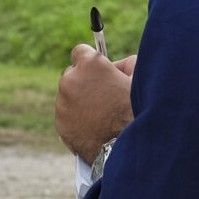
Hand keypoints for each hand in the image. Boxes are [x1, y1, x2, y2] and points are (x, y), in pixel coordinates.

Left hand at [56, 47, 134, 162]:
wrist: (126, 147)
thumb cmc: (136, 111)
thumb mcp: (138, 80)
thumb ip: (127, 65)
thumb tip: (118, 66)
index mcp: (90, 65)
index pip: (79, 52)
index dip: (90, 62)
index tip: (96, 70)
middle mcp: (71, 80)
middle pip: (71, 75)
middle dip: (83, 82)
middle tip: (101, 95)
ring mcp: (62, 103)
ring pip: (67, 98)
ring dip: (79, 102)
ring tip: (101, 116)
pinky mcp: (60, 124)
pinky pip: (66, 117)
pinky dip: (76, 120)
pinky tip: (94, 128)